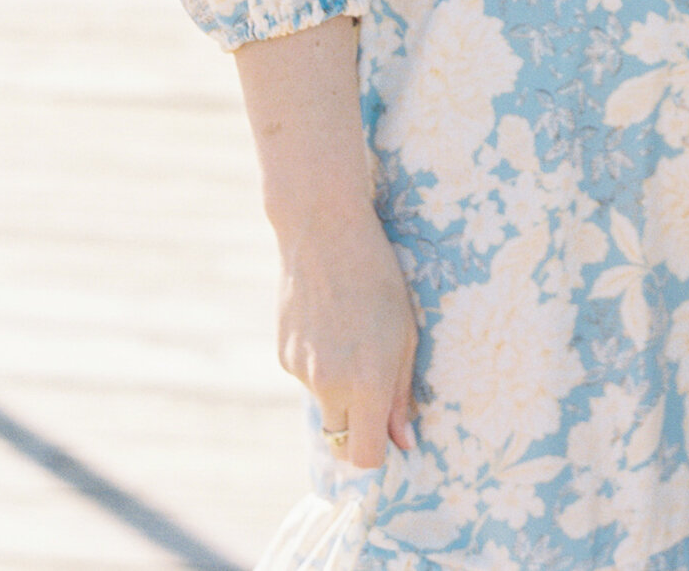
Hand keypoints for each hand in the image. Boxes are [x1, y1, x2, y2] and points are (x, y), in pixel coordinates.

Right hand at [275, 207, 418, 469]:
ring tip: (353, 335)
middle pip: (341, 440)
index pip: (365, 456)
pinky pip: (307, 379)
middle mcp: (330, 384)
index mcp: (367, 380)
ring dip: (340, 390)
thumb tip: (402, 441)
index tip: (389, 437)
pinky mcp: (283, 358)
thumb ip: (401, 392)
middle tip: (375, 389)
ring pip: (325, 405)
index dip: (378, 454)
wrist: (323, 232)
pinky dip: (320, 365)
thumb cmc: (378, 277)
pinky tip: (330, 323)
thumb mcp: (405, 332)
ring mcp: (301, 372)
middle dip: (358, 428)